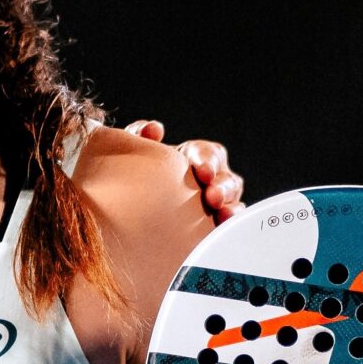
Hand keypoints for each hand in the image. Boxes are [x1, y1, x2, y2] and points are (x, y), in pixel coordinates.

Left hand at [125, 120, 242, 223]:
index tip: (203, 172)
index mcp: (197, 155)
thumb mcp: (136, 152)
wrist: (131, 206)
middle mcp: (213, 177)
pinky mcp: (213, 224)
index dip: (208, 161)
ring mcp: (217, 201)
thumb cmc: (138, 172)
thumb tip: (154, 130)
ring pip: (231, 202)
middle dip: (221, 187)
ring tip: (222, 215)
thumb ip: (140, 134)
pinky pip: (226, 226)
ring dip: (229, 208)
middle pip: (226, 179)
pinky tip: (219, 233)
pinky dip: (226, 227)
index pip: (209, 154)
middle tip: (213, 197)